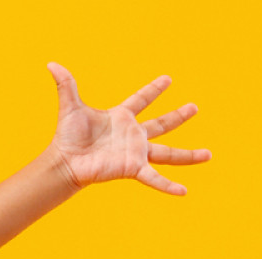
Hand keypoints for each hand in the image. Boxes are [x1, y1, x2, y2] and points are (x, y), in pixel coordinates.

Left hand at [43, 62, 210, 194]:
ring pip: (168, 154)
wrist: (66, 161)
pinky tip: (183, 191)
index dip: (153, 90)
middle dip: (178, 116)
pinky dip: (168, 185)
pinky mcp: (133, 168)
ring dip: (188, 155)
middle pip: (162, 124)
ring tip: (209, 155)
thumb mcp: (71, 107)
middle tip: (195, 107)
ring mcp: (135, 152)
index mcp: (121, 117)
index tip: (168, 79)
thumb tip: (51, 64)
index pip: (141, 100)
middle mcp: (132, 135)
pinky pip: (154, 177)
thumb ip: (66, 85)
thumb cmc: (68, 136)